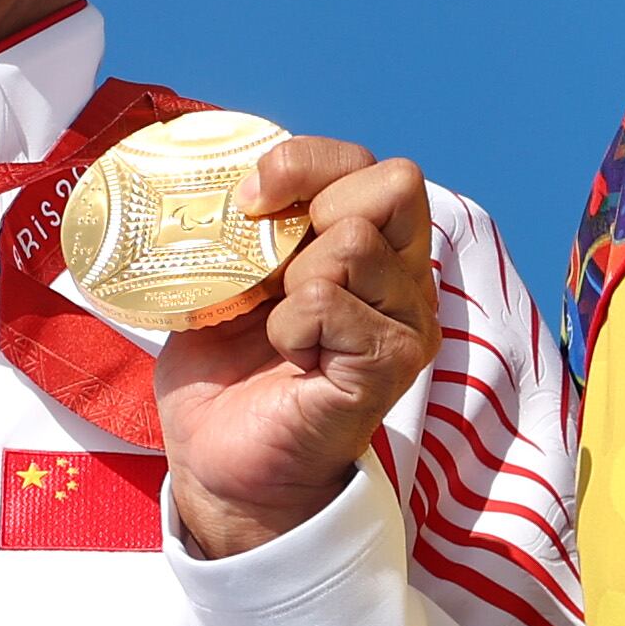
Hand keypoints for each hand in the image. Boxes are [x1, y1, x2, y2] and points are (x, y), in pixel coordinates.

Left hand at [156, 138, 439, 560]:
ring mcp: (405, 321)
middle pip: (395, 184)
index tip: (250, 200)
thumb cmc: (228, 370)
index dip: (307, 163)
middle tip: (270, 262)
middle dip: (312, 204)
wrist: (222, 462)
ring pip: (354, 242)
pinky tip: (288, 357)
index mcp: (373, 247)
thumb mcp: (228, 276)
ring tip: (276, 325)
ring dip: (290, 277)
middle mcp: (404, 278)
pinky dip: (288, 324)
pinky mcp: (387, 364)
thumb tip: (219, 182)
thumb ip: (245, 227)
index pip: (370, 165)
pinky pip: (327, 301)